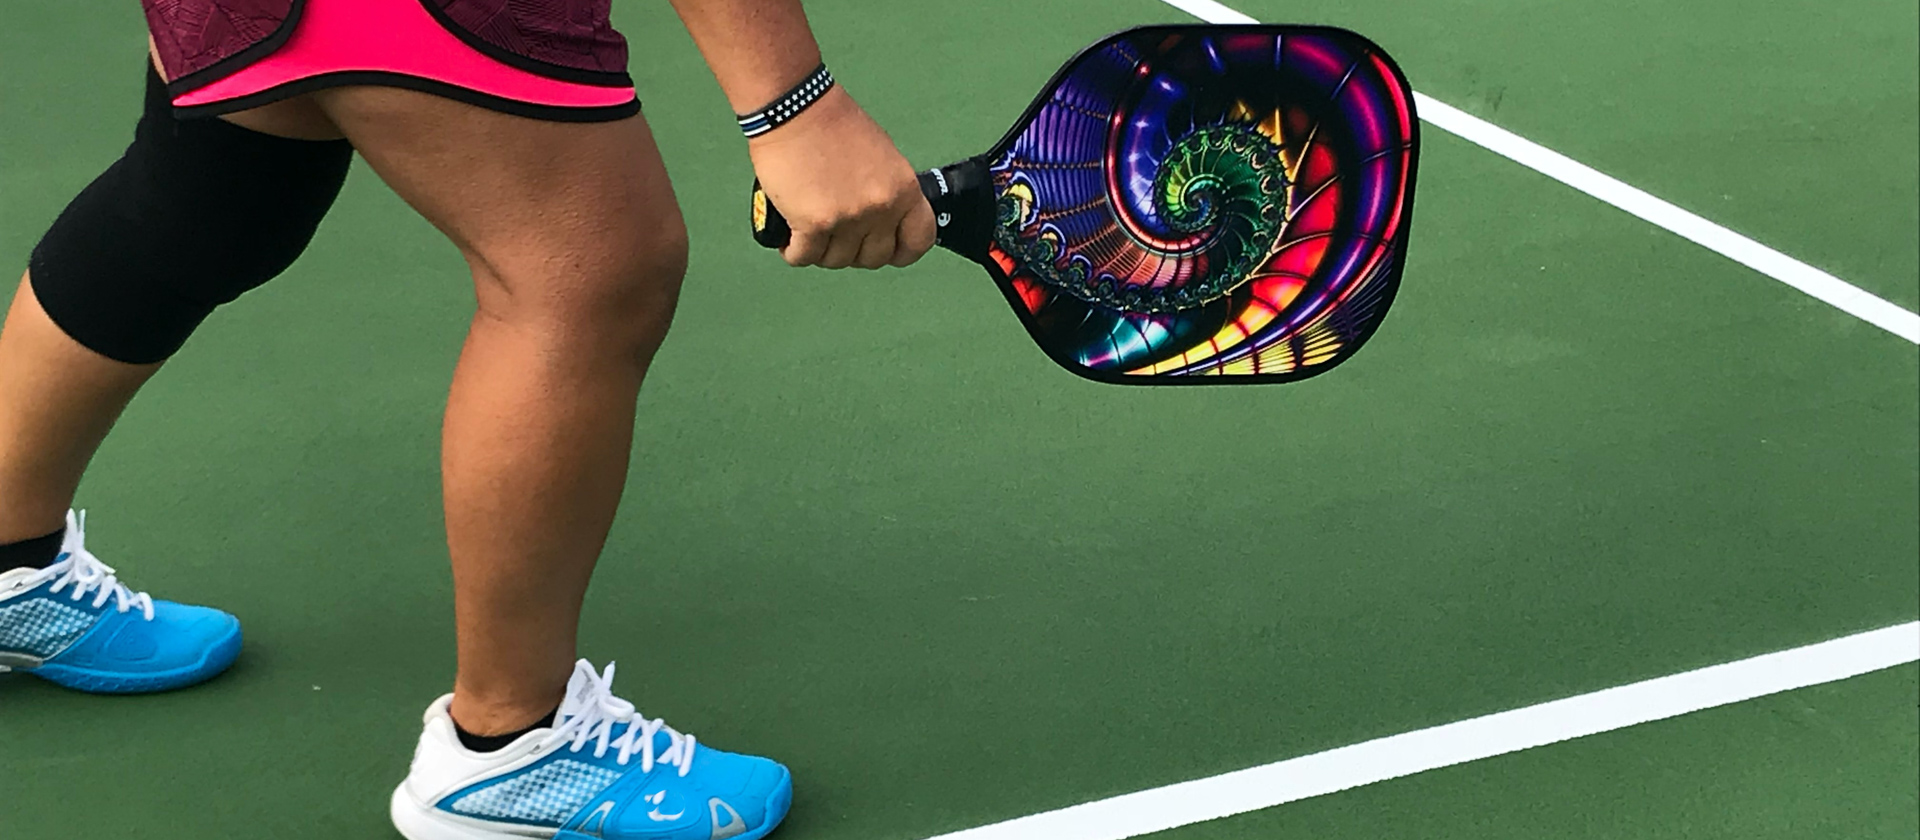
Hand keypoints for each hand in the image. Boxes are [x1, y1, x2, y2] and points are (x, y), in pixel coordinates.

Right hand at [747, 88, 936, 268]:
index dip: (901, 251)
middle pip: (873, 258)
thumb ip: (887, 192)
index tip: (886, 250)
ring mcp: (848, 218)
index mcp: (904, 189)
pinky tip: (789, 237)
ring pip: (836, 261)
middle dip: (853, 251)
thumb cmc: (832, 124)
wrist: (796, 107)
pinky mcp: (814, 224)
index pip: (919, 241)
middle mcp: (881, 207)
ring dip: (820, 250)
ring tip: (808, 227)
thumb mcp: (882, 157)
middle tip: (836, 234)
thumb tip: (881, 222)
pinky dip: (793, 250)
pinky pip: (803, 257)